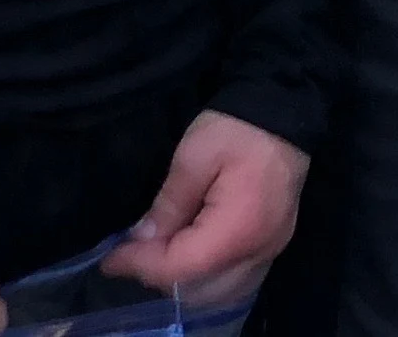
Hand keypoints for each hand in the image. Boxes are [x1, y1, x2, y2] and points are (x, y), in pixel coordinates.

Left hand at [99, 111, 308, 303]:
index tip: (110, 259)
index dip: (140, 266)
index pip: (179, 268)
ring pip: (220, 293)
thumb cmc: (238, 127)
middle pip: (200, 291)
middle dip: (159, 277)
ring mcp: (271, 250)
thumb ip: (168, 203)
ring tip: (159, 255)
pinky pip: (238, 281)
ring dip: (184, 284)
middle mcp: (258, 251)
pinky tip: (191, 259)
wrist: (286, 105)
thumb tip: (141, 240)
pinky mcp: (275, 243)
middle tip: (133, 254)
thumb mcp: (194, 155)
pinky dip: (209, 280)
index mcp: (237, 230)